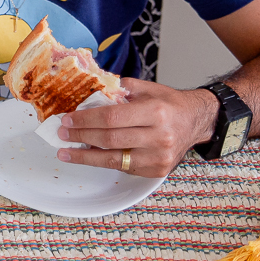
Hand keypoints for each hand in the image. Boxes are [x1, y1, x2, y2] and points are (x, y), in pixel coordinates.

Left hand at [56, 78, 216, 176]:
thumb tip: (90, 91)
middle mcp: (159, 136)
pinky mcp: (156, 171)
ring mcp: (158, 157)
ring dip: (85, 156)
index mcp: (156, 112)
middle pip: (110, 139)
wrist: (197, 122)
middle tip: (62, 133)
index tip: (68, 118)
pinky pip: (123, 167)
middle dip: (81, 136)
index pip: (112, 117)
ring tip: (65, 152)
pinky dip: (102, 161)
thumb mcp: (148, 89)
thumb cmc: (170, 104)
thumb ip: (121, 89)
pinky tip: (88, 156)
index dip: (86, 119)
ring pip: (113, 159)